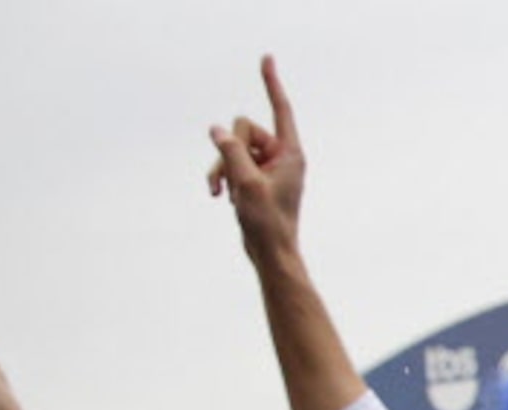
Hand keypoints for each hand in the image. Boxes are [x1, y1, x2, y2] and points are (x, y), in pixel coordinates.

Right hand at [205, 55, 306, 265]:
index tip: (266, 58)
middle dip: (228, 150)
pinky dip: (222, 177)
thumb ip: (231, 151)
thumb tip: (217, 130)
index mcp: (291, 154)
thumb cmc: (267, 223)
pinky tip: (221, 197)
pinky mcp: (254, 177)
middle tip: (228, 179)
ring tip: (221, 193)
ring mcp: (267, 167)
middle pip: (243, 129)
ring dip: (221, 167)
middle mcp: (282, 156)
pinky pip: (230, 163)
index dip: (272, 83)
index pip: (280, 109)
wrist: (270, 253)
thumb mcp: (245, 183)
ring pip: (232, 147)